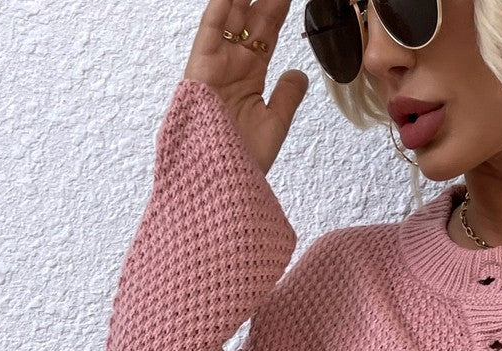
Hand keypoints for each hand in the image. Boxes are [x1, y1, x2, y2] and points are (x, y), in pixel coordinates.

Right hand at [183, 0, 310, 174]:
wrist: (222, 183)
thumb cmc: (243, 162)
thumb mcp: (274, 124)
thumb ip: (286, 97)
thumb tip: (300, 73)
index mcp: (250, 76)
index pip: (266, 33)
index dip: (278, 9)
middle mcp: (232, 66)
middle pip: (251, 19)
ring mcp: (216, 65)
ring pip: (231, 18)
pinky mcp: (200, 69)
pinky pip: (210, 29)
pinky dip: (220, 7)